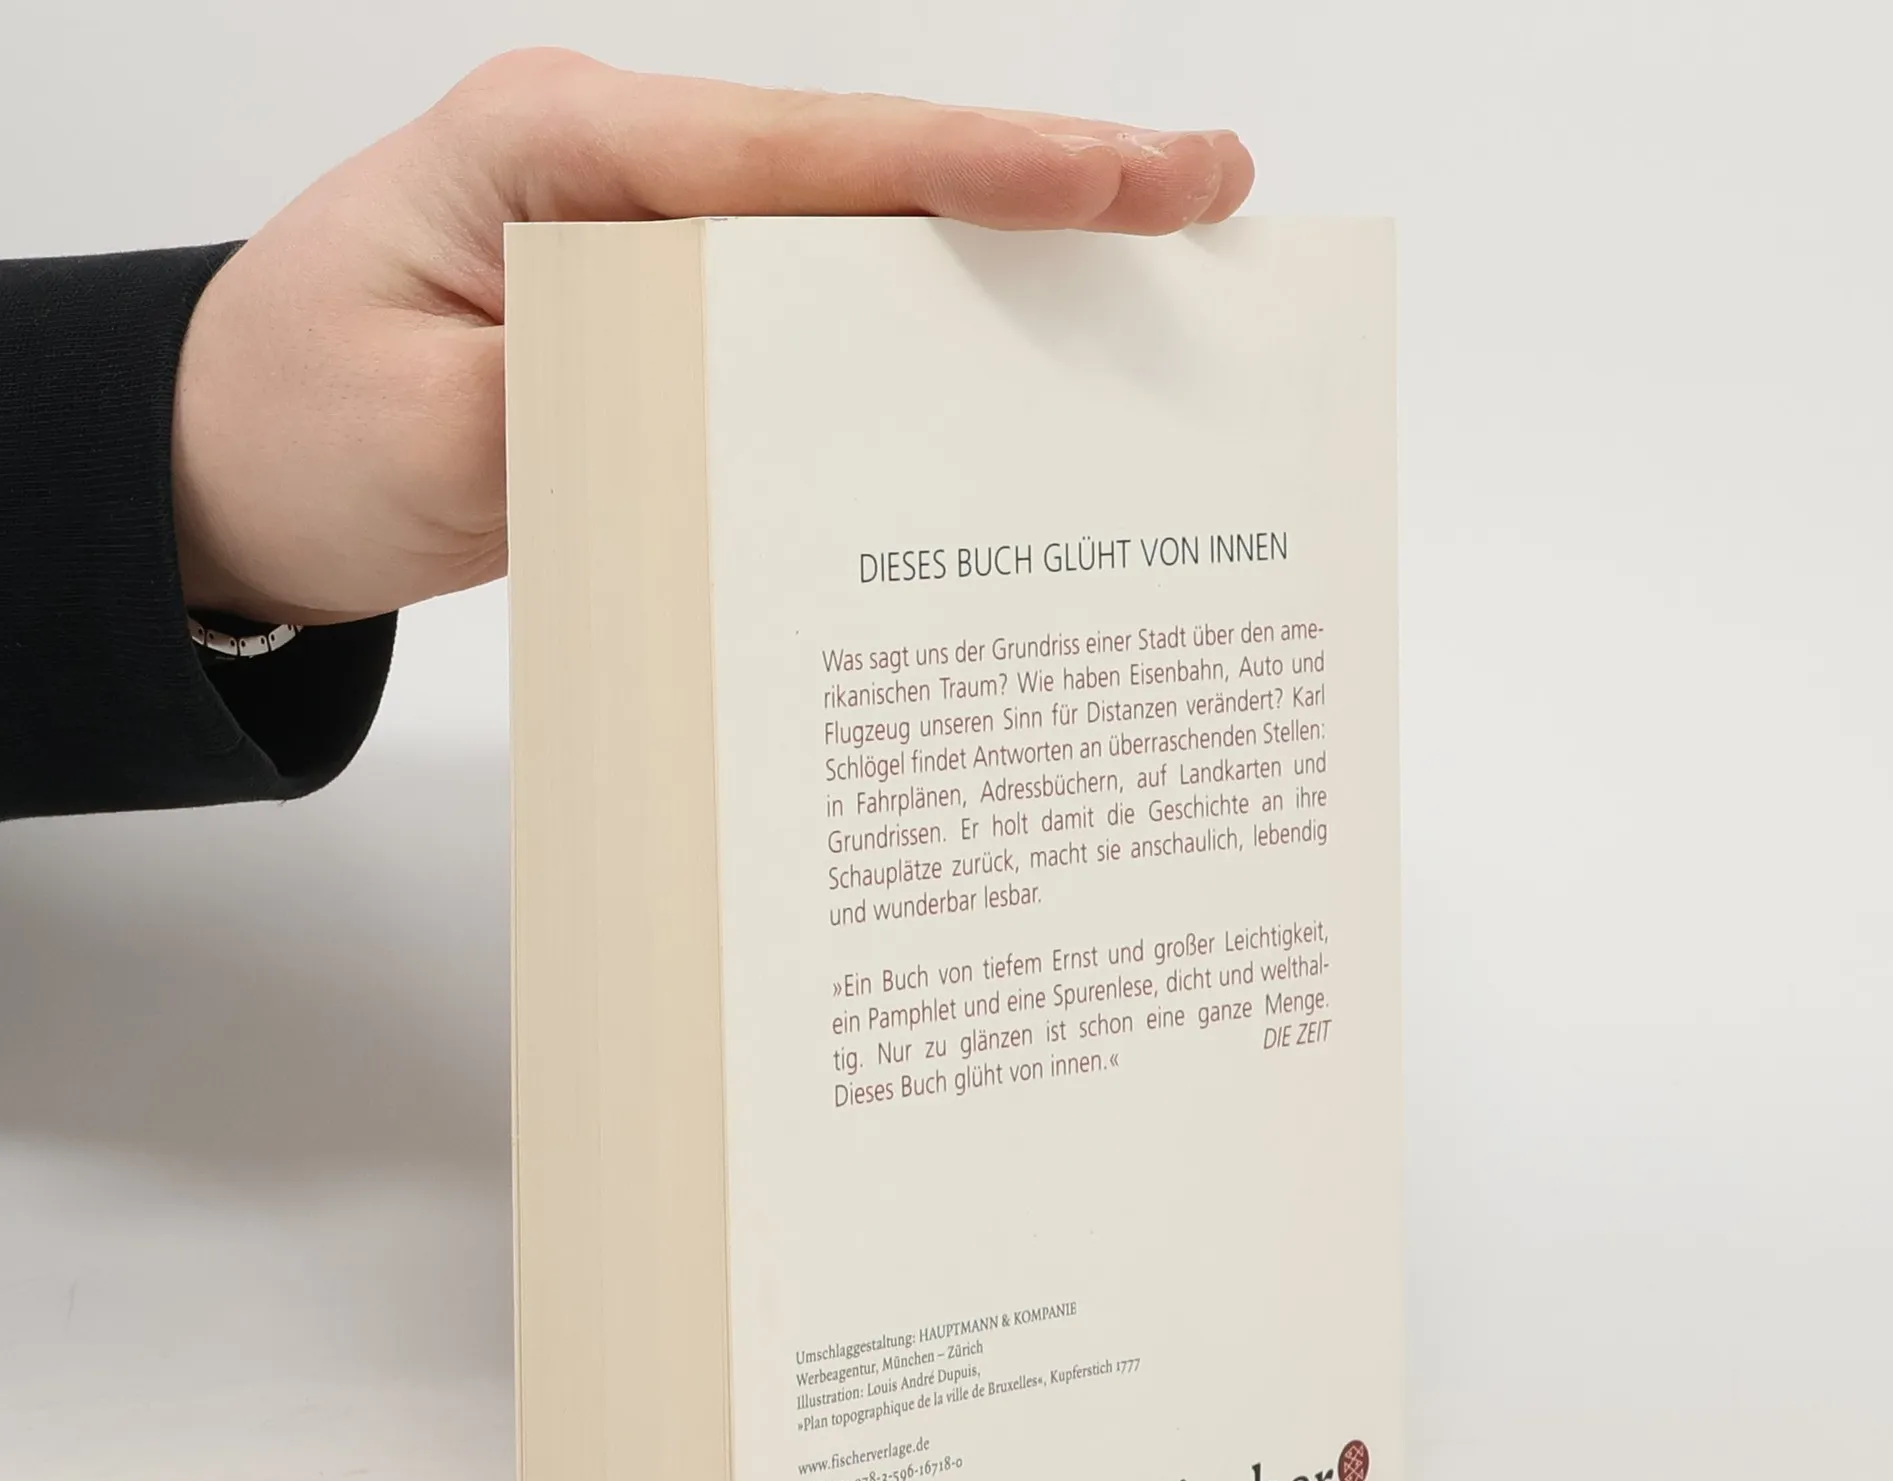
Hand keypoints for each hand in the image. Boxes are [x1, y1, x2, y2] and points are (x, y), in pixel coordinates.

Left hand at [171, 52, 1254, 625]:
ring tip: (1154, 278)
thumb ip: (587, 416)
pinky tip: (1005, 377)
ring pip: (854, 249)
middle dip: (1041, 193)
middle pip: (864, 178)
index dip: (973, 170)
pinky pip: (808, 333)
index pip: (802, 152)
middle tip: (1209, 202)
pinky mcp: (666, 334)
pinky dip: (910, 349)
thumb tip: (755, 421)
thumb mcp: (424, 435)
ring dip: (998, 268)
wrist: (228, 464)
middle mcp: (627, 178)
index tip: (1123, 183)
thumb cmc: (296, 425)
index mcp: (561, 149)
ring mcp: (653, 252)